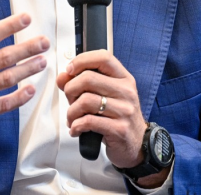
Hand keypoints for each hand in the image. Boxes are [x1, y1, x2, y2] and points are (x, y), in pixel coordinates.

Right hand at [0, 0, 49, 159]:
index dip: (9, 25)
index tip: (27, 18)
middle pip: (2, 57)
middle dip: (26, 48)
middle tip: (44, 41)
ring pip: (4, 80)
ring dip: (26, 70)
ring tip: (42, 61)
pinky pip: (0, 106)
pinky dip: (17, 99)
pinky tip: (30, 90)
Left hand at [55, 50, 147, 168]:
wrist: (137, 143)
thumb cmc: (118, 117)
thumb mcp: (104, 96)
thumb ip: (82, 84)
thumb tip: (62, 77)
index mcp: (124, 78)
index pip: (104, 57)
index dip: (82, 60)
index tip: (70, 70)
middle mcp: (126, 91)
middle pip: (88, 78)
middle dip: (70, 90)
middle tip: (70, 100)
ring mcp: (125, 110)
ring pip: (85, 101)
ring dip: (71, 112)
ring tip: (72, 118)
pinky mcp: (119, 129)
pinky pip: (88, 121)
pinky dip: (76, 126)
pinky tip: (76, 129)